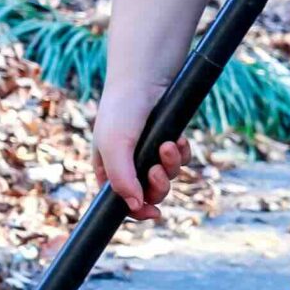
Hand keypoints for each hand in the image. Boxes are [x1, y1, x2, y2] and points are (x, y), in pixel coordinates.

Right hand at [93, 82, 187, 220]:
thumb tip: (136, 207)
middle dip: (157, 185)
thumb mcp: (114, 147)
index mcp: (108, 168)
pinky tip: (178, 138)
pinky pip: (180, 159)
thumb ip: (122, 180)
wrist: (146, 76)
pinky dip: (181, 152)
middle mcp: (128, 163)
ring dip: (171, 165)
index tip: (153, 213)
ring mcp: (149, 152)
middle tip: (157, 170)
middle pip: (148, 194)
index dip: (137, 211)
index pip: (121, 202)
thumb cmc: (122, 110)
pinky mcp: (167, 139)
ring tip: (169, 144)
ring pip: (167, 176)